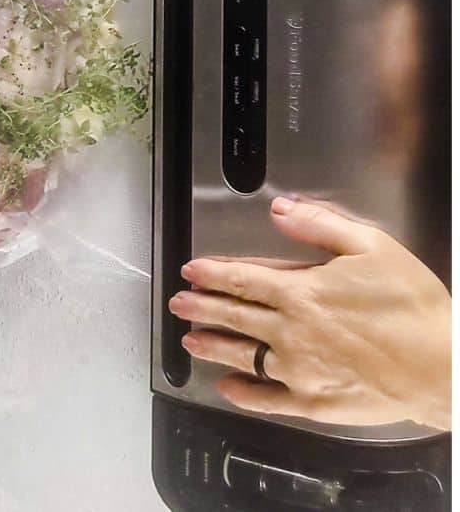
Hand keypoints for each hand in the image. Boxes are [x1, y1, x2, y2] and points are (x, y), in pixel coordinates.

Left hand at [168, 197, 450, 430]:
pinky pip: (266, 398)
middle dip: (200, 307)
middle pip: (233, 315)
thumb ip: (319, 226)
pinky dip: (243, 392)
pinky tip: (226, 388)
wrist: (444, 367)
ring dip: (211, 345)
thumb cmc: (412, 305)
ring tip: (189, 340)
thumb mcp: (371, 247)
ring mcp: (297, 369)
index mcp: (300, 291)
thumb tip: (279, 208)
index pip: (242, 279)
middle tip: (177, 303)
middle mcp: (289, 330)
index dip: (212, 273)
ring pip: (241, 354)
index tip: (190, 271)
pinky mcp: (311, 402)